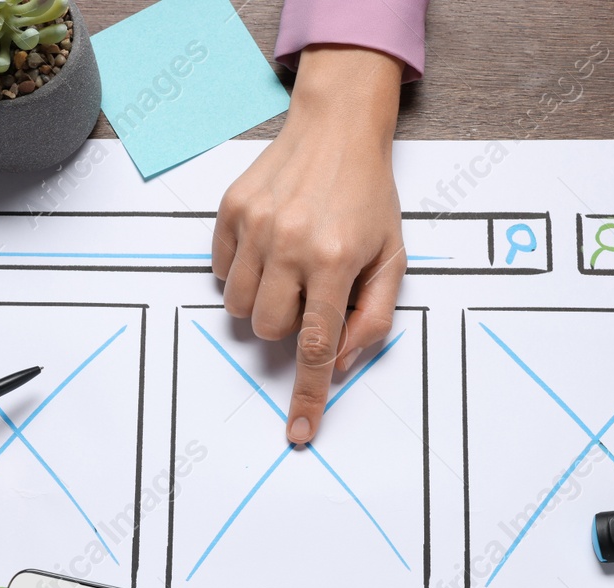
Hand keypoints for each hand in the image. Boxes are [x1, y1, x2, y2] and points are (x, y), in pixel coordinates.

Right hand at [213, 45, 405, 444]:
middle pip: (270, 329)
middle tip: (309, 289)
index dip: (309, 395)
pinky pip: (221, 272)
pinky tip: (267, 244)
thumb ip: (371, 318)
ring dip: (262, 301)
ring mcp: (256, 226)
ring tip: (286, 268)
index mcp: (338, 259)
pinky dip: (242, 271)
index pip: (318, 346)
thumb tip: (339, 365)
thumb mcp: (392, 258)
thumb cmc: (367, 197)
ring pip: (239, 307)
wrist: (336, 129)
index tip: (300, 432)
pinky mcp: (230, 212)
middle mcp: (293, 243)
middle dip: (288, 322)